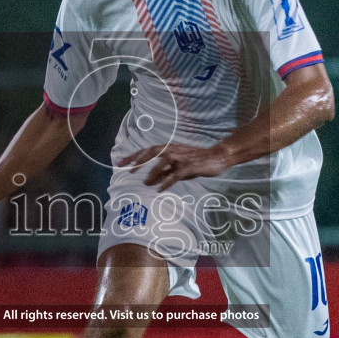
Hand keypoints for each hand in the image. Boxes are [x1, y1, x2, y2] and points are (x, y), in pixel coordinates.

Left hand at [117, 142, 231, 191]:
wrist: (218, 156)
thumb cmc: (196, 162)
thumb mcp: (177, 168)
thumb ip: (163, 173)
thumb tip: (148, 182)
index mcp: (168, 148)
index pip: (147, 150)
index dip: (134, 156)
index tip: (121, 164)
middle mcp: (173, 149)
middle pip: (152, 152)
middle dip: (139, 160)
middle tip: (127, 170)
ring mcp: (182, 156)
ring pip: (163, 161)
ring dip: (153, 172)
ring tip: (146, 183)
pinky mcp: (191, 165)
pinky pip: (176, 174)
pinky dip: (167, 181)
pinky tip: (160, 189)